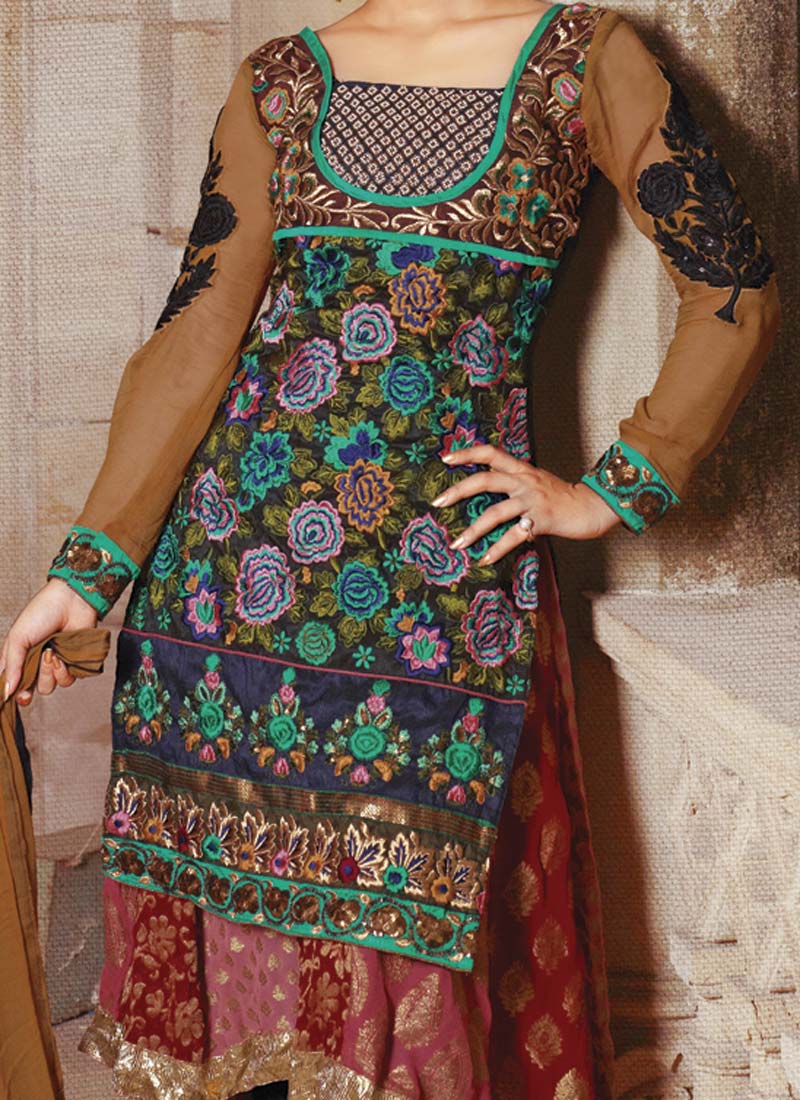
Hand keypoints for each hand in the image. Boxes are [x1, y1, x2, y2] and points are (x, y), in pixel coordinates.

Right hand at [0, 578, 97, 704]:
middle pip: (33, 690)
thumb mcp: (18, 638)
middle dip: (36, 679)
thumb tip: (6, 693)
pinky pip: (69, 680)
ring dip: (51, 671)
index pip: (14, 684)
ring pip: (51, 686)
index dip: (15, 694)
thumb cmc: (41, 613)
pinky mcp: (74, 664)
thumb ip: (11, 667)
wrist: (71, 601)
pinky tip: (63, 652)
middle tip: (40, 662)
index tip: (19, 697)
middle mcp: (36, 664)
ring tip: (52, 651)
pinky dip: (65, 669)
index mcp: (19, 658)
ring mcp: (55, 664)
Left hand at [432, 444, 621, 562]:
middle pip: (485, 480)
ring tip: (457, 544)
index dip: (467, 453)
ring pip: (495, 512)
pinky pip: (514, 535)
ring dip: (473, 530)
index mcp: (522, 469)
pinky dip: (498, 548)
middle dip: (458, 491)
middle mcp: (525, 481)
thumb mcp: (535, 480)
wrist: (592, 506)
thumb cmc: (561, 496)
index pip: (491, 453)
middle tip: (437, 502)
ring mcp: (532, 500)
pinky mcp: (541, 520)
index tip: (445, 458)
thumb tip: (487, 481)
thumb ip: (513, 479)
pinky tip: (485, 558)